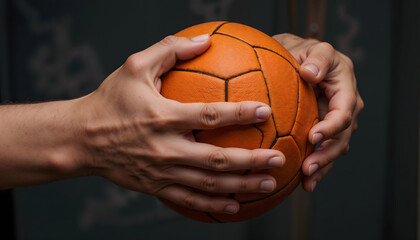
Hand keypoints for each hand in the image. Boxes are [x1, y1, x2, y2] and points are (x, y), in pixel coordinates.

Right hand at [78, 34, 285, 213]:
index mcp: (163, 117)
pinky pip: (189, 199)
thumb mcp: (134, 66)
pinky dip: (214, 204)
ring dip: (241, 185)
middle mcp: (165, 148)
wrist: (80, 139)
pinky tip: (235, 206)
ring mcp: (162, 171)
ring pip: (209, 183)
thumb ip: (170, 50)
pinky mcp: (156, 187)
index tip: (265, 112)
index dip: (240, 114)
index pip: (210, 116)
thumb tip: (205, 40)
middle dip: (252, 160)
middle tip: (279, 158)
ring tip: (268, 184)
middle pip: (217, 158)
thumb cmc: (109, 100)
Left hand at [272, 33, 363, 191]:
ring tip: (306, 181)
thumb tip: (310, 74)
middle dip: (326, 155)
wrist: (298, 62)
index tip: (312, 137)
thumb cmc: (305, 53)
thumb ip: (316, 59)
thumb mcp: (314, 49)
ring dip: (322, 166)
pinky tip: (306, 184)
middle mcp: (345, 107)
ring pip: (334, 148)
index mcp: (345, 88)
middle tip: (307, 168)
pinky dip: (318, 168)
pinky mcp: (325, 130)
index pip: (343, 112)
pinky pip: (324, 151)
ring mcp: (336, 121)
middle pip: (341, 137)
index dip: (330, 127)